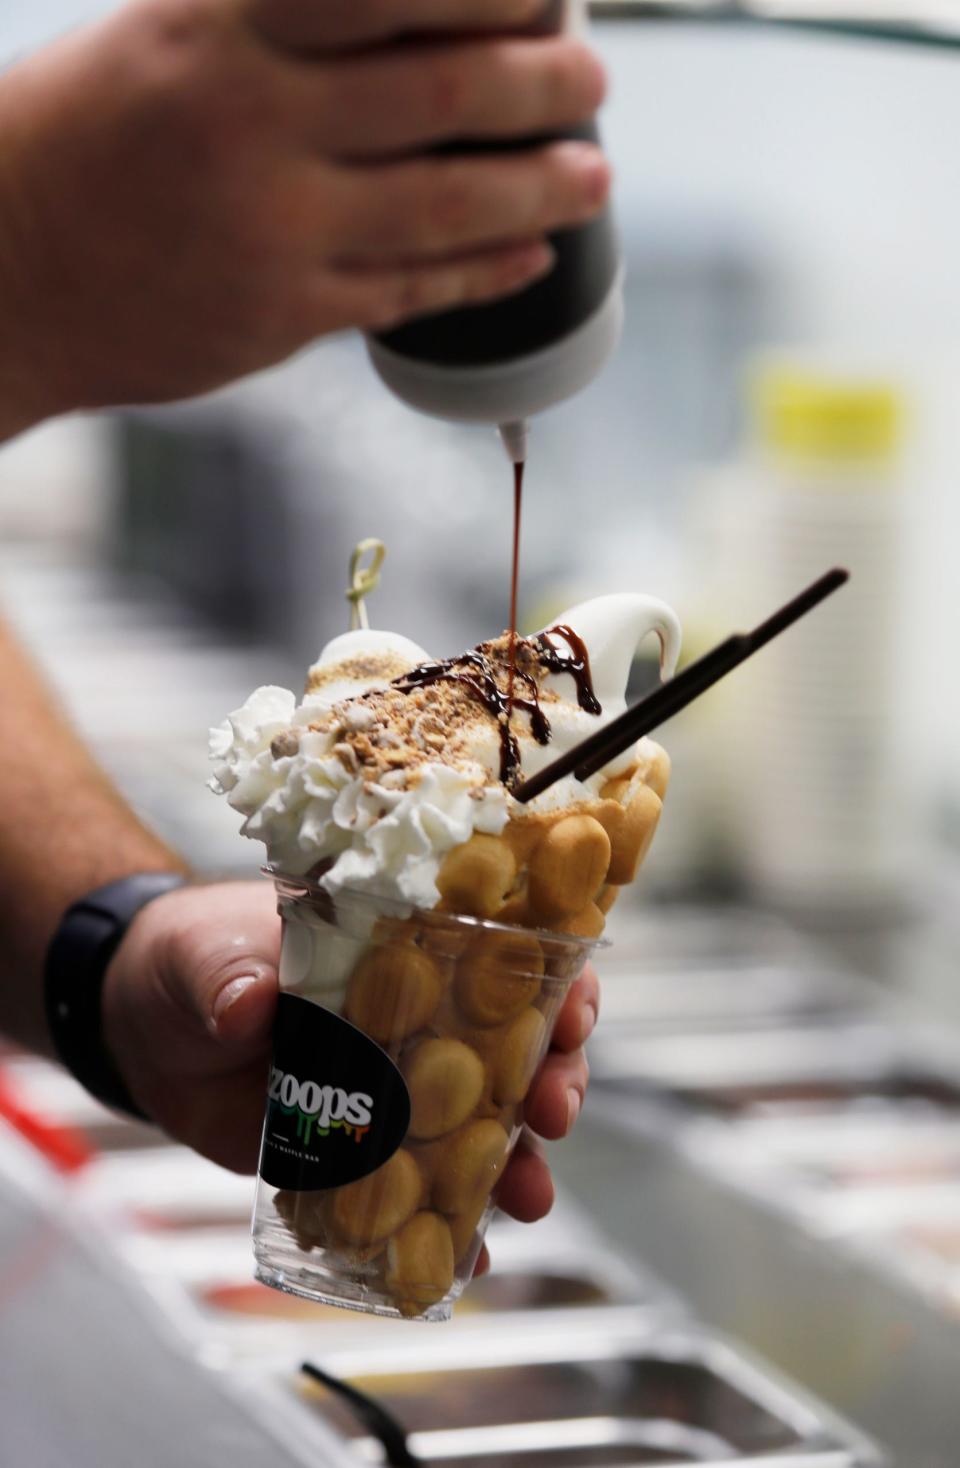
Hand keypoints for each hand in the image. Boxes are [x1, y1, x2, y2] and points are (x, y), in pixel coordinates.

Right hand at [0, 0, 609, 429]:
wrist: (6, 271)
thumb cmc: (84, 138)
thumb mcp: (165, 35)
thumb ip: (275, 17)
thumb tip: (408, 12)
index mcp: (221, 31)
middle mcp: (254, 121)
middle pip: (440, 91)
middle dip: (538, 85)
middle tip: (593, 83)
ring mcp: (272, 228)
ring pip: (443, 203)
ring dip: (536, 189)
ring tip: (592, 177)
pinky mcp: (280, 316)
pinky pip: (408, 294)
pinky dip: (480, 275)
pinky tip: (530, 261)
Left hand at [101, 881, 597, 1237]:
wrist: (145, 1027)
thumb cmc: (192, 958)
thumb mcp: (208, 954)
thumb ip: (229, 976)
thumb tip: (248, 1006)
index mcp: (401, 948)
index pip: (502, 954)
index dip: (552, 979)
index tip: (574, 1012)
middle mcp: (417, 1018)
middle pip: (516, 1045)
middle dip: (554, 1077)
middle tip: (557, 1110)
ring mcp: (393, 1089)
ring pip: (484, 1125)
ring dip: (520, 1161)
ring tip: (532, 1197)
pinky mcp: (361, 1152)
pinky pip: (420, 1192)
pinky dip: (449, 1228)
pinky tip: (468, 1256)